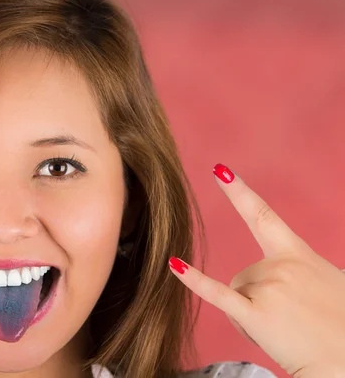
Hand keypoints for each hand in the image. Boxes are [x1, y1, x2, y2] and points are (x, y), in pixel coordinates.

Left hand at [168, 163, 344, 377]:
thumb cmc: (341, 326)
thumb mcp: (327, 284)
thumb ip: (298, 271)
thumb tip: (283, 274)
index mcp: (298, 255)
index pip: (263, 215)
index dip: (239, 192)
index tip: (220, 170)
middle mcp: (281, 266)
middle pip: (244, 277)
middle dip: (257, 302)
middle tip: (291, 322)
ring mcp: (268, 288)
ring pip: (236, 296)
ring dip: (251, 317)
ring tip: (284, 332)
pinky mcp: (257, 314)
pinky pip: (218, 294)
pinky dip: (195, 281)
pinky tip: (174, 264)